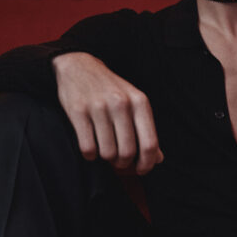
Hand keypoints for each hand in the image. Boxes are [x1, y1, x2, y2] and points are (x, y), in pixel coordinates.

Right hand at [53, 52, 163, 174]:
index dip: (147, 164)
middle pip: (127, 152)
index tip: (141, 170)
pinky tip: (91, 147)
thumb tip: (158, 159)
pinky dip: (90, 154)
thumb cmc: (110, 90)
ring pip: (107, 153)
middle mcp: (121, 104)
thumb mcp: (134, 103)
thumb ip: (146, 130)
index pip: (149, 144)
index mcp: (139, 102)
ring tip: (104, 149)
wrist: (78, 67)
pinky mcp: (78, 111)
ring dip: (106, 158)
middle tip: (119, 161)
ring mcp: (99, 107)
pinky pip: (87, 148)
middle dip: (123, 163)